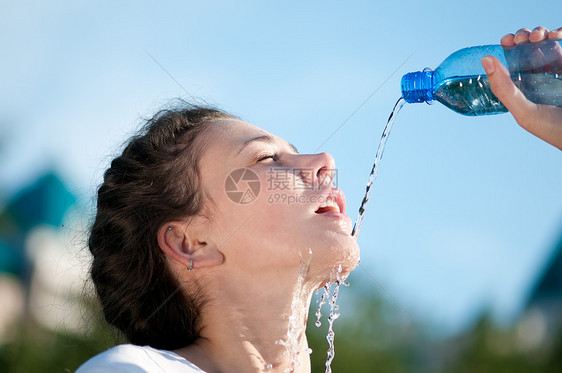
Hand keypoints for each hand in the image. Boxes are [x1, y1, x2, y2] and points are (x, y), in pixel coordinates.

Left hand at [481, 26, 561, 149]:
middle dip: (523, 37)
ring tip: (538, 36)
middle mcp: (538, 75)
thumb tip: (485, 60)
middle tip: (521, 38)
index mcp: (522, 86)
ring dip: (540, 33)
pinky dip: (559, 34)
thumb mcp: (524, 111)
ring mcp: (556, 69)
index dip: (508, 47)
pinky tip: (556, 35)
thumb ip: (504, 89)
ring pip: (546, 42)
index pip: (511, 61)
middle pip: (527, 48)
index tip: (505, 40)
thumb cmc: (552, 129)